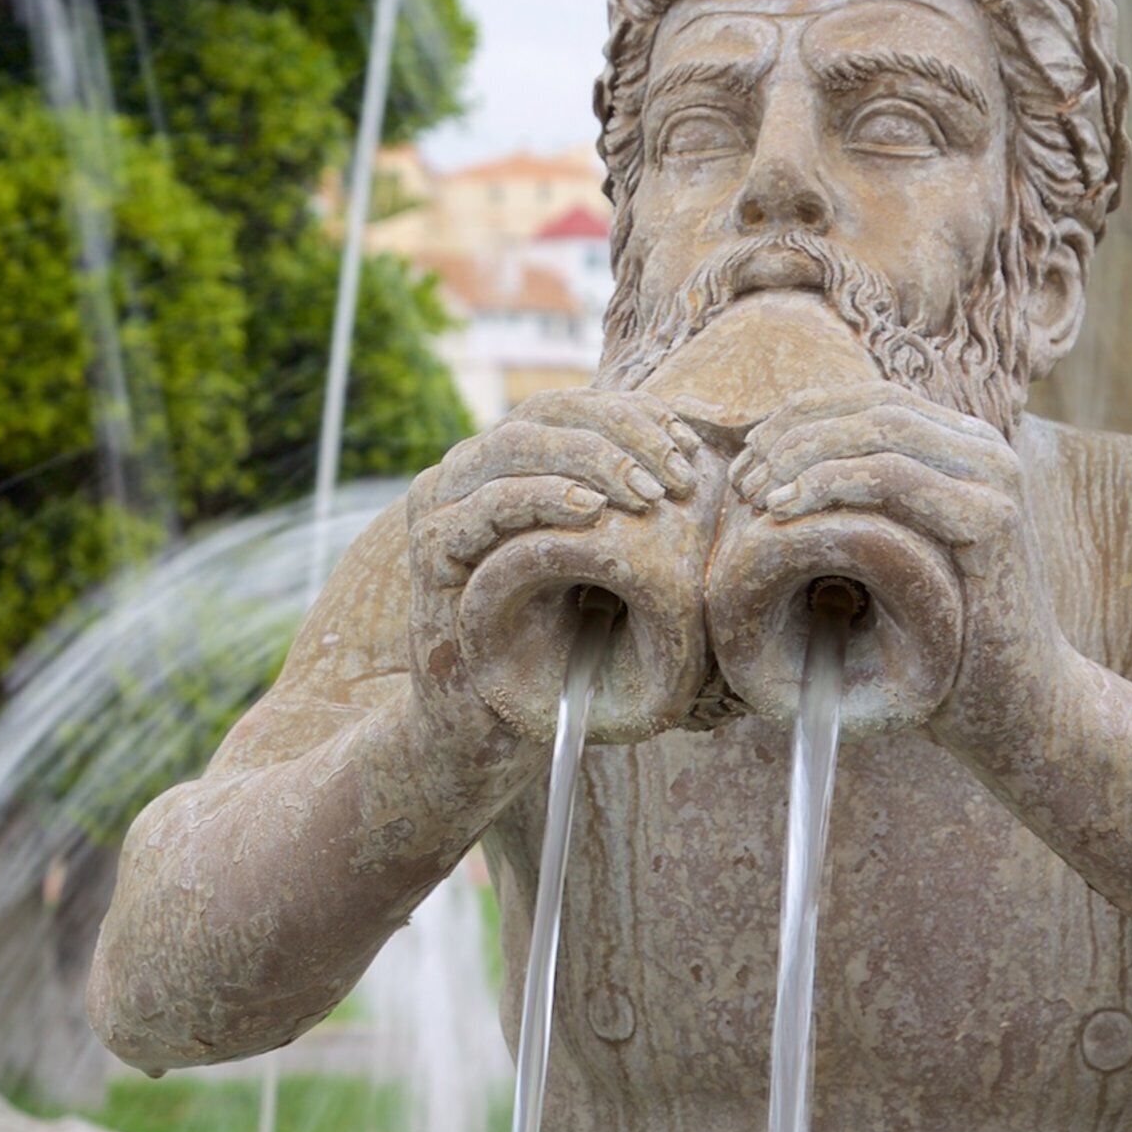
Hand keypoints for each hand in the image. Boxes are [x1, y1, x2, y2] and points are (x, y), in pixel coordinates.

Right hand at [403, 391, 707, 754]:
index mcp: (505, 465)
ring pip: (514, 446)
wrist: (489, 724)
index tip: (688, 445)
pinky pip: (487, 504)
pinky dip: (543, 498)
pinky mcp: (429, 551)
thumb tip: (702, 453)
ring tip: (646, 493)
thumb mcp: (604, 564)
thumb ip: (626, 509)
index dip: (632, 415)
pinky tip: (593, 512)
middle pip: (545, 415)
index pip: (571, 407)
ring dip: (590, 461)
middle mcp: (466, 474)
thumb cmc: (556, 647)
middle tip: (677, 474)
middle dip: (620, 436)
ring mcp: (440, 508)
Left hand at [725, 385, 1066, 754]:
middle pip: (874, 406)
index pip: (873, 400)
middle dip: (795, 434)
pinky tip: (786, 510)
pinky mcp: (993, 520)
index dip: (802, 416)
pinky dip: (830, 485)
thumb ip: (864, 511)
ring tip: (756, 495)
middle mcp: (986, 452)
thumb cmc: (943, 641)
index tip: (748, 456)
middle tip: (742, 478)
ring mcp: (995, 480)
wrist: (1015, 704)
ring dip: (805, 456)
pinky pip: (896, 477)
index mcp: (964, 450)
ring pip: (882, 430)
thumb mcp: (894, 562)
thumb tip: (779, 479)